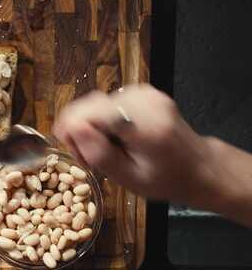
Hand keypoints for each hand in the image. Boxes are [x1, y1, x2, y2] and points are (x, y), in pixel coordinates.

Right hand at [52, 84, 218, 207]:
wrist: (198, 166)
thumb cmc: (166, 179)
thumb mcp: (130, 179)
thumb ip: (99, 153)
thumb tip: (71, 128)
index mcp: (145, 125)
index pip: (88, 113)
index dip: (72, 132)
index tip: (77, 155)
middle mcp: (144, 101)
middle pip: (87, 106)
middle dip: (79, 131)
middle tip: (90, 158)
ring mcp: (143, 92)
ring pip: (92, 103)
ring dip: (89, 126)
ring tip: (105, 150)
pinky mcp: (140, 90)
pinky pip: (104, 102)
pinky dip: (101, 120)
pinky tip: (112, 137)